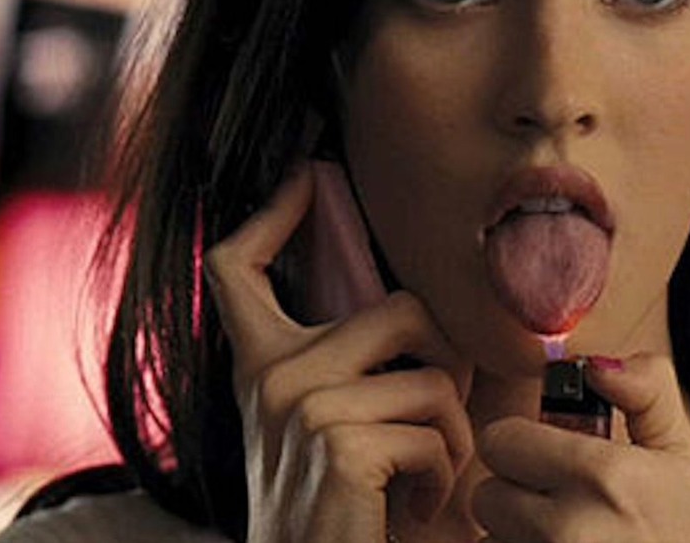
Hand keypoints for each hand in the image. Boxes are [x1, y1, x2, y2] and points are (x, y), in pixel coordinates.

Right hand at [204, 164, 473, 542]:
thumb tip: (409, 309)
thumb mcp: (323, 430)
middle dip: (448, 359)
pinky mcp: (338, 442)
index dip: (271, 215)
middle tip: (440, 419)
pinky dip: (444, 475)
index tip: (305, 179)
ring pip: (435, 377)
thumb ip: (346, 370)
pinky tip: (411, 507)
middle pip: (401, 308)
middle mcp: (270, 376)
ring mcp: (301, 405)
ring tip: (423, 478)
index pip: (236, 270)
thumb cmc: (336, 513)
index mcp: (260, 366)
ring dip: (453, 435)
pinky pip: (437, 431)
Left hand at [472, 353, 689, 542]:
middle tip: (566, 512)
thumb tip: (594, 363)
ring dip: (520, 541)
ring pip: (493, 541)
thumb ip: (645, 391)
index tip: (552, 462)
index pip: (501, 440)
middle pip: (487, 497)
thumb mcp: (684, 458)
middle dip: (518, 500)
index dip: (525, 447)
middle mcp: (570, 529)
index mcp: (605, 476)